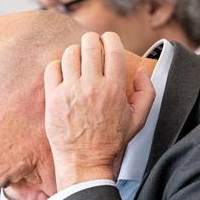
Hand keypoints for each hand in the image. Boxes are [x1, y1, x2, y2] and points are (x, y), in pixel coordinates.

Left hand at [43, 31, 154, 189]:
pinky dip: (58, 65)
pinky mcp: (54, 98)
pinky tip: (64, 73)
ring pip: (71, 53)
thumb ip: (147, 92)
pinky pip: (52, 68)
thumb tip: (141, 71)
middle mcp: (92, 86)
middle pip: (90, 45)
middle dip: (92, 40)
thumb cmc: (111, 141)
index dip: (110, 38)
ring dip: (76, 52)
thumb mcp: (139, 120)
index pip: (112, 47)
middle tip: (92, 46)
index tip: (108, 40)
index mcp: (114, 88)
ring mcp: (71, 91)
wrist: (84, 161)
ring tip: (78, 61)